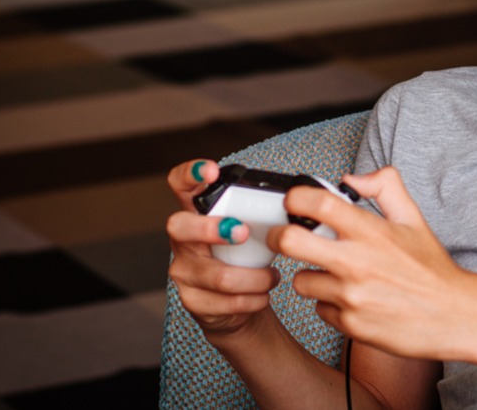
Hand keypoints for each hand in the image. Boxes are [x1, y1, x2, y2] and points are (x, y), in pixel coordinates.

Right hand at [165, 159, 280, 337]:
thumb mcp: (252, 232)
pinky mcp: (192, 301)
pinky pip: (227, 302)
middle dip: (212, 228)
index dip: (190, 174)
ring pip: (218, 275)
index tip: (211, 171)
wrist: (238, 306)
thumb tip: (297, 201)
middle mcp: (184, 240)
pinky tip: (262, 295)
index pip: (180, 184)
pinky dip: (254, 299)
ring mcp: (184, 271)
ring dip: (255, 277)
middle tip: (243, 232)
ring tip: (272, 277)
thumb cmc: (247, 258)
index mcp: (197, 213)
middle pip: (180, 226)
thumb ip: (260, 214)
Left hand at [271, 166, 476, 359]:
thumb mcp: (414, 219)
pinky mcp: (350, 325)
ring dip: (312, 277)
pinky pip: (321, 310)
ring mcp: (351, 296)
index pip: (318, 203)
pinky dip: (331, 304)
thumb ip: (385, 187)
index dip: (296, 197)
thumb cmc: (432, 269)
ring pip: (301, 282)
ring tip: (336, 276)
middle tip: (285, 237)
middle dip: (280, 236)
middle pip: (291, 242)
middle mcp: (357, 263)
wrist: (455, 316)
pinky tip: (354, 300)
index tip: (294, 202)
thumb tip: (352, 179)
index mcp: (371, 232)